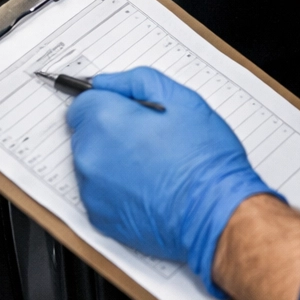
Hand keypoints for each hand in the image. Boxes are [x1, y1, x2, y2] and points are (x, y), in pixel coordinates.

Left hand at [66, 67, 276, 294]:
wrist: (218, 214)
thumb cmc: (205, 159)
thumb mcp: (179, 99)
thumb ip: (133, 82)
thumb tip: (105, 83)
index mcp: (104, 121)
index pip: (82, 103)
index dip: (107, 105)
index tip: (125, 113)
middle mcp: (90, 156)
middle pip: (86, 134)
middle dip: (110, 132)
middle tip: (147, 140)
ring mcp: (91, 189)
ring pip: (92, 164)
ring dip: (112, 162)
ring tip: (151, 167)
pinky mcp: (99, 217)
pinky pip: (99, 193)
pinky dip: (116, 190)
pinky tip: (146, 190)